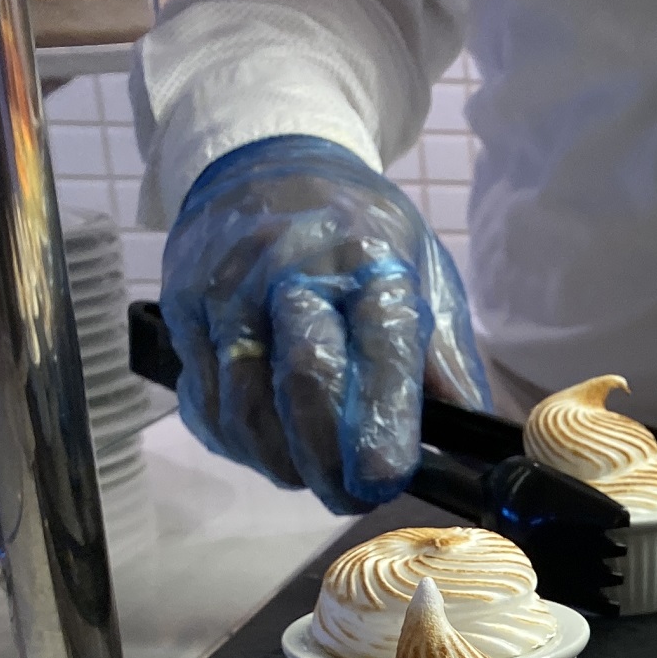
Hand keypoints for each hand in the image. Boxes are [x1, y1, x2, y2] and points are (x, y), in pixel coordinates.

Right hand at [159, 135, 488, 514]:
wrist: (266, 160)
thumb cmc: (358, 230)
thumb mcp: (422, 270)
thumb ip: (444, 356)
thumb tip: (472, 435)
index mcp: (370, 260)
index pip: (379, 350)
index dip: (382, 425)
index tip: (386, 479)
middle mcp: (292, 269)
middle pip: (304, 381)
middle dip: (329, 459)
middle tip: (352, 497)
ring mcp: (229, 287)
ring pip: (245, 402)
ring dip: (280, 461)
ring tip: (311, 477)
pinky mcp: (184, 305)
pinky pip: (205, 397)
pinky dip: (236, 441)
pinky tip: (266, 448)